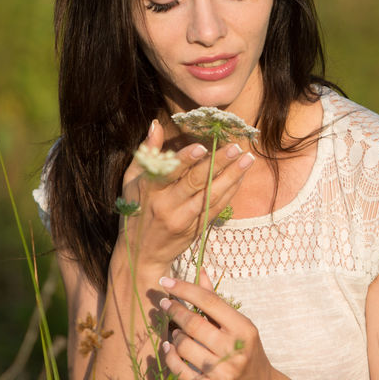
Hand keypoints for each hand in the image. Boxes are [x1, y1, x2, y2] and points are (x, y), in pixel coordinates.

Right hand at [119, 120, 254, 268]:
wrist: (141, 254)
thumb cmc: (135, 211)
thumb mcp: (131, 181)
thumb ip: (147, 153)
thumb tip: (156, 125)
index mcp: (149, 191)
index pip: (169, 172)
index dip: (185, 159)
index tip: (202, 147)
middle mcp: (166, 206)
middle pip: (195, 182)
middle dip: (218, 163)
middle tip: (235, 148)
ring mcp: (182, 220)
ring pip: (210, 196)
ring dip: (231, 177)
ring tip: (247, 160)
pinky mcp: (196, 230)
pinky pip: (216, 208)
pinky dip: (230, 192)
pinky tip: (240, 177)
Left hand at [158, 270, 276, 379]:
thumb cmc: (247, 352)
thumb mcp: (239, 325)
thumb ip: (216, 301)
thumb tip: (200, 272)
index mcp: (243, 329)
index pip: (210, 302)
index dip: (185, 289)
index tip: (167, 282)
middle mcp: (234, 351)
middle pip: (193, 324)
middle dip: (175, 310)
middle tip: (165, 304)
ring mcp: (223, 373)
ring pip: (184, 346)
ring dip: (174, 335)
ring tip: (176, 332)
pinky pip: (180, 370)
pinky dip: (170, 356)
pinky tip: (169, 348)